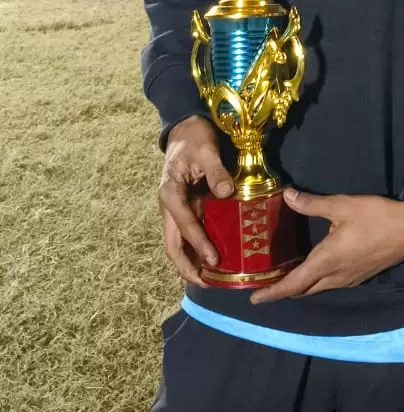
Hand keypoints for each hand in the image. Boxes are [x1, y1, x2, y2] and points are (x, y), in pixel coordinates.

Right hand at [159, 115, 234, 286]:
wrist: (185, 127)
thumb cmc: (194, 137)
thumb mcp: (206, 150)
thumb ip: (215, 171)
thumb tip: (225, 193)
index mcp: (170, 193)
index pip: (184, 225)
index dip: (199, 244)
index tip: (214, 261)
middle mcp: (169, 205)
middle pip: (172, 244)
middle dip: (187, 267)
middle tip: (208, 283)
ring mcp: (176, 208)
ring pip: (178, 242)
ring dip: (190, 262)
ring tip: (212, 279)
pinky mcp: (185, 207)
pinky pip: (188, 233)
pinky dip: (196, 248)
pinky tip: (213, 259)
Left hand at [249, 189, 403, 303]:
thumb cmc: (377, 217)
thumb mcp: (342, 206)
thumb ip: (312, 203)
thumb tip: (286, 196)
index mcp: (327, 262)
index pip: (293, 284)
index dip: (273, 293)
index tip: (254, 299)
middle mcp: (336, 277)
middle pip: (303, 290)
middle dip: (283, 291)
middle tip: (264, 286)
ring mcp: (350, 278)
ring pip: (318, 288)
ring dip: (300, 286)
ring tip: (284, 277)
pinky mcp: (360, 274)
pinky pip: (330, 283)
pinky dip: (315, 281)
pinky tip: (313, 269)